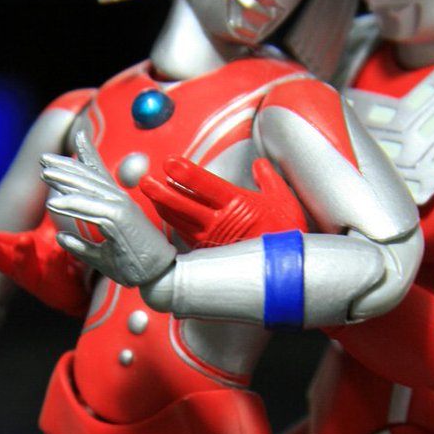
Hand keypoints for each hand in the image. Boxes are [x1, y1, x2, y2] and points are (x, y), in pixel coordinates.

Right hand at [0, 215, 90, 316]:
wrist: (84, 287)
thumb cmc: (62, 257)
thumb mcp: (52, 231)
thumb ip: (47, 210)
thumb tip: (46, 180)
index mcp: (18, 252)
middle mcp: (24, 268)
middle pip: (1, 260)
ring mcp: (40, 280)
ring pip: (26, 271)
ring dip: (22, 256)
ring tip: (24, 241)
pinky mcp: (59, 289)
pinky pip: (56, 275)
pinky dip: (55, 262)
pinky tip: (57, 250)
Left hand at [41, 131, 175, 285]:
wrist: (160, 277)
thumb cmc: (134, 267)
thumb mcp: (101, 257)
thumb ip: (81, 246)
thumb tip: (61, 238)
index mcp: (119, 207)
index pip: (102, 176)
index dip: (88, 155)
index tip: (78, 137)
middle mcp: (121, 202)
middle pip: (90, 177)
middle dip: (66, 166)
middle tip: (43, 159)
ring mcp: (122, 208)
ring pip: (88, 189)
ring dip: (64, 180)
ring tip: (43, 173)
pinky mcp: (121, 219)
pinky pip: (91, 209)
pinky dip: (72, 205)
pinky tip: (53, 203)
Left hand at [141, 156, 306, 247]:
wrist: (288, 271)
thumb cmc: (286, 233)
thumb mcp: (283, 200)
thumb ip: (268, 178)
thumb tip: (260, 164)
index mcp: (238, 204)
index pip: (206, 185)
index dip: (186, 173)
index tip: (169, 162)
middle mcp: (220, 222)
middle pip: (184, 205)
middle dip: (162, 192)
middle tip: (145, 181)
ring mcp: (212, 240)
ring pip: (181, 221)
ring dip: (164, 207)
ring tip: (150, 195)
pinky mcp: (209, 253)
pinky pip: (186, 237)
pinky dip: (174, 224)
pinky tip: (166, 216)